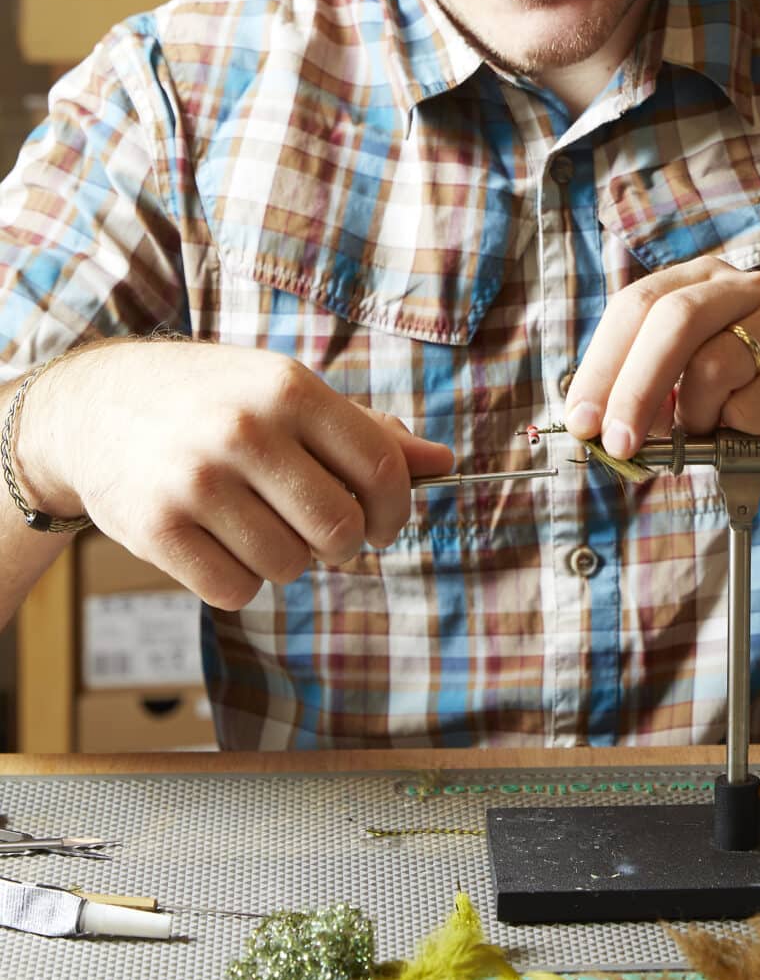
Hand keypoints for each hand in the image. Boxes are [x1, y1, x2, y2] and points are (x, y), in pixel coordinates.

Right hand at [20, 341, 453, 608]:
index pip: (380, 470)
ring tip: (256, 525)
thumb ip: (365, 431)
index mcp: (290, 389)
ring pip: (288, 567)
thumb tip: (443, 463)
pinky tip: (220, 544)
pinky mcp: (156, 529)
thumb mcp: (287, 392)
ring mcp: (197, 481)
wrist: (95, 404)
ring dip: (284, 560)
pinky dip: (238, 581)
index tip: (381, 525)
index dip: (394, 513)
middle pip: (339, 530)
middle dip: (340, 544)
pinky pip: (235, 591)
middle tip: (317, 532)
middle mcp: (245, 430)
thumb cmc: (213, 399)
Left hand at [563, 255, 759, 501]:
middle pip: (672, 320)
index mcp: (702, 282)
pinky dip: (742, 433)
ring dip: (698, 417)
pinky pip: (754, 404)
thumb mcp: (688, 390)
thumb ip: (643, 390)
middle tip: (616, 443)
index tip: (582, 420)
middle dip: (632, 388)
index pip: (636, 305)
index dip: (602, 364)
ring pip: (712, 366)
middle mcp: (745, 286)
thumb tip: (588, 419)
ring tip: (715, 430)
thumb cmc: (751, 413)